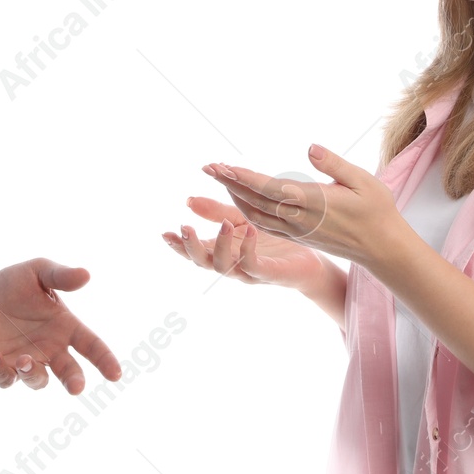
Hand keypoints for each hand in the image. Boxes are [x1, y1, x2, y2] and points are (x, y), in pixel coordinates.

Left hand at [0, 259, 122, 394]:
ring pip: (38, 380)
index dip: (105, 360)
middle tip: (76, 386)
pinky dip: (2, 372)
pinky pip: (5, 379)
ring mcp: (26, 360)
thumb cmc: (13, 282)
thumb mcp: (38, 272)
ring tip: (26, 360)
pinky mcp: (1, 367)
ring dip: (34, 374)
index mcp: (65, 326)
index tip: (115, 374)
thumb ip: (60, 276)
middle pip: (69, 372)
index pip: (91, 346)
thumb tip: (86, 275)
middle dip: (74, 381)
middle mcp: (49, 348)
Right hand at [161, 187, 326, 292]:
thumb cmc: (273, 239)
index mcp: (223, 251)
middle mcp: (231, 264)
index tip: (164, 233)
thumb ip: (216, 211)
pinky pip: (254, 265)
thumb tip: (188, 200)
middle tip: (185, 228)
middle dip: (191, 247)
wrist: (309, 258)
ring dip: (221, 244)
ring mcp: (248, 271)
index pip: (194, 251)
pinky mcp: (269, 273)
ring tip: (224, 222)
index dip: (178, 245)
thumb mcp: (241, 219)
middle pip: (202, 262)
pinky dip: (248, 249)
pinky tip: (250, 230)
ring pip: (224, 266)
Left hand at [210, 145, 407, 271]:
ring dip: (235, 196)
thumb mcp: (363, 181)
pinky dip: (248, 211)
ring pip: (256, 215)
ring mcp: (297, 230)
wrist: (384, 249)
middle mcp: (299, 218)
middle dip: (229, 183)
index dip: (242, 177)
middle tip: (208, 167)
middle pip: (255, 200)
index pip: (268, 188)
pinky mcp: (299, 237)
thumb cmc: (377, 211)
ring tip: (221, 178)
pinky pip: (266, 225)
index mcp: (312, 202)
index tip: (222, 166)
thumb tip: (310, 148)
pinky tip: (241, 201)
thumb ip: (334, 165)